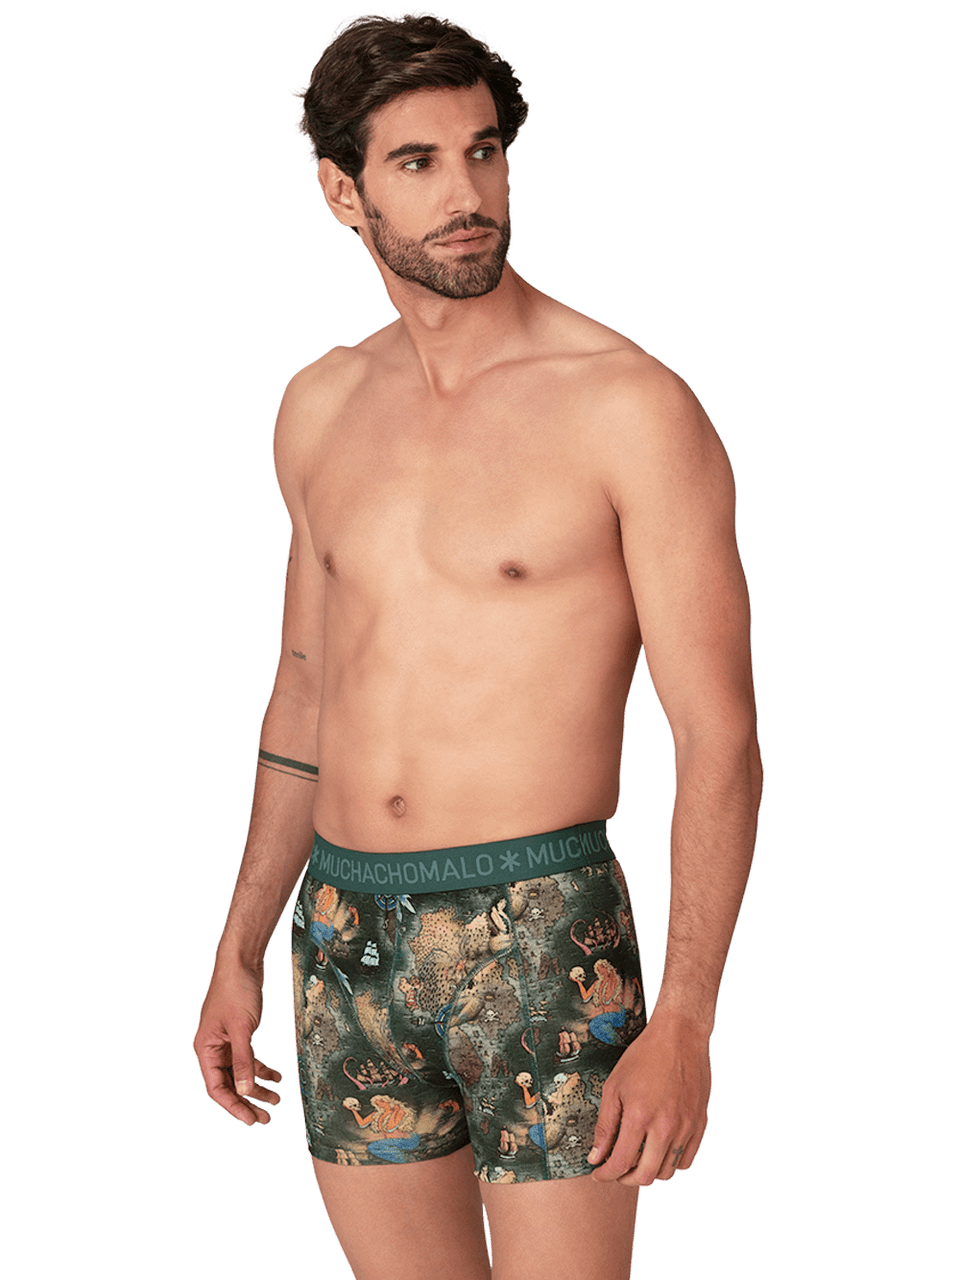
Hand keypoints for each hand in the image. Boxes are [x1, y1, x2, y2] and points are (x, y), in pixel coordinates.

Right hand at [193, 965, 282, 1126]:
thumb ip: (243, 1060)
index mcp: (205, 1049)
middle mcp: (212, 1049)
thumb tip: (246, 1090)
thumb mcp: (242, 1028)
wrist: (242, 962)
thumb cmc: (236, 990)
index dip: (233, 1106)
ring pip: (241, 1073)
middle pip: (230, 1084)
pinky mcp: (239, 1034)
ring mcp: (226, 1042)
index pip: (217, 1088)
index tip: (251, 1120)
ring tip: (277, 1101)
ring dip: (258, 1087)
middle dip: (248, 1102)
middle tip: (267, 1119)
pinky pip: (249, 1059)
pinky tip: (277, 1076)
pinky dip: (262, 1068)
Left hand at [587, 1011, 711, 1186]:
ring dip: (648, 1172)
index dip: (605, 1174)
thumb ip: (605, 1125)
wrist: (680, 1036)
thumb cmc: (643, 1057)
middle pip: (645, 1176)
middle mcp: (665, 1127)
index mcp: (640, 1116)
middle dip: (625, 1179)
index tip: (598, 1173)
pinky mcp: (700, 1124)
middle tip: (616, 1171)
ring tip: (636, 1158)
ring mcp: (686, 1127)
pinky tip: (658, 1151)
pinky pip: (686, 1160)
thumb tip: (596, 1157)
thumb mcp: (614, 1086)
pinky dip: (670, 1163)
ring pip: (667, 1171)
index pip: (620, 1163)